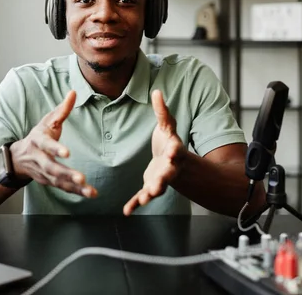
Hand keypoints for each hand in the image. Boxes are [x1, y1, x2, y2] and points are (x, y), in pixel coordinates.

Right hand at [10, 90, 97, 197]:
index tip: (67, 153)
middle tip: (81, 178)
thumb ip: (61, 109)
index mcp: (38, 141)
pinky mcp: (49, 182)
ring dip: (74, 187)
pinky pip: (63, 188)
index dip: (55, 149)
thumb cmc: (38, 136)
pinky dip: (76, 192)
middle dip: (66, 174)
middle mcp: (39, 159)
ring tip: (89, 190)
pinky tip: (89, 193)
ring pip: (58, 181)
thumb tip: (74, 92)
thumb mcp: (46, 121)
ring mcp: (43, 172)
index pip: (46, 145)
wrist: (18, 159)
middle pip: (52, 168)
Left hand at [123, 90, 186, 215]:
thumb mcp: (167, 125)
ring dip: (150, 194)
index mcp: (173, 151)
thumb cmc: (169, 141)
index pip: (175, 150)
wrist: (172, 160)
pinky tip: (127, 211)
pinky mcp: (150, 187)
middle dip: (162, 180)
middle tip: (157, 186)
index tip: (171, 152)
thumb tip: (157, 91)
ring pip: (156, 188)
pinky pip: (142, 196)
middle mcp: (169, 167)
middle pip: (167, 174)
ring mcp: (160, 179)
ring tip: (144, 200)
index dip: (173, 152)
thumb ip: (162, 111)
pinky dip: (135, 204)